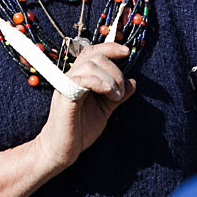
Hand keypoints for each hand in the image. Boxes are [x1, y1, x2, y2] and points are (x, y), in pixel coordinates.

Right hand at [36, 44, 135, 171]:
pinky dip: (98, 82)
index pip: (93, 52)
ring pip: (89, 64)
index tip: (127, 52)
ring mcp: (66, 84)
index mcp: (80, 77)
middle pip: (94, 55)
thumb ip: (117, 95)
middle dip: (114, 69)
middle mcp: (72, 77)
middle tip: (120, 91)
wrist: (62, 149)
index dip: (110, 47)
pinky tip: (107, 93)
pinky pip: (81, 79)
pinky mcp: (64, 96)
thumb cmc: (80, 129)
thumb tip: (133, 82)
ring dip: (109, 77)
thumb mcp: (105, 109)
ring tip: (115, 96)